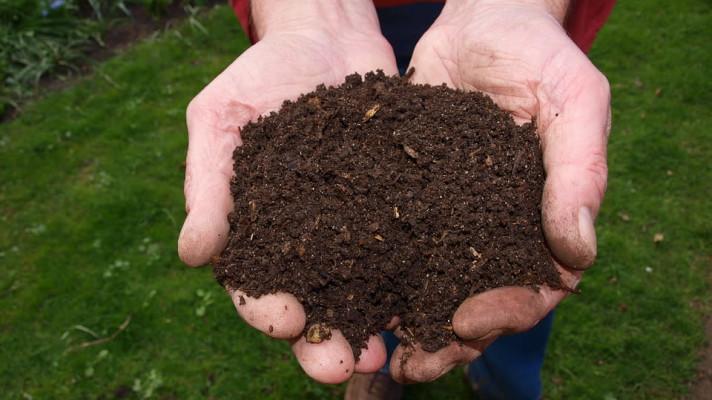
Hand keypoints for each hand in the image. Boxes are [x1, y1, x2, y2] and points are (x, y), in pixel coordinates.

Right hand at [177, 0, 397, 383]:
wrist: (325, 37)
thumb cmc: (261, 75)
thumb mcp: (220, 118)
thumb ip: (207, 184)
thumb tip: (192, 255)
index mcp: (257, 230)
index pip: (255, 284)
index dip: (266, 309)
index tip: (285, 320)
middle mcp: (306, 241)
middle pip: (312, 304)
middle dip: (322, 341)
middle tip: (340, 367)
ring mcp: (354, 228)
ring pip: (361, 291)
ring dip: (371, 327)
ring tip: (386, 355)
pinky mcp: (395, 209)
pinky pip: (405, 250)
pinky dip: (414, 280)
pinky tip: (429, 301)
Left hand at [390, 0, 609, 381]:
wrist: (480, 19)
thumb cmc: (538, 54)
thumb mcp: (573, 100)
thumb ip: (580, 171)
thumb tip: (578, 254)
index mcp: (542, 218)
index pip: (535, 287)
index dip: (505, 313)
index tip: (467, 323)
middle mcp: (494, 227)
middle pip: (476, 301)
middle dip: (447, 338)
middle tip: (411, 365)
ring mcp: (450, 215)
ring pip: (430, 283)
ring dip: (405, 320)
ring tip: (373, 348)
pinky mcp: (408, 196)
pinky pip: (392, 242)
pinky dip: (373, 272)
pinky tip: (346, 293)